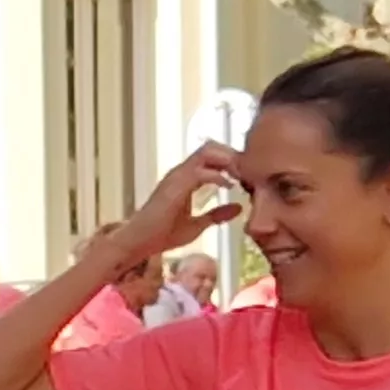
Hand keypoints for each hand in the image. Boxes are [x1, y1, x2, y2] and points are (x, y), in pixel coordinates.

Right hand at [107, 143, 245, 261]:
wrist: (139, 242)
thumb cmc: (162, 235)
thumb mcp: (198, 224)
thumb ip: (217, 214)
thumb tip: (239, 208)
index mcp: (186, 178)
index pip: (212, 156)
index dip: (231, 161)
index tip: (249, 174)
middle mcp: (181, 172)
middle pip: (212, 147)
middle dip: (232, 155)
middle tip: (250, 170)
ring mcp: (177, 176)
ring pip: (207, 152)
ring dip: (227, 161)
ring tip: (242, 175)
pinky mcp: (175, 185)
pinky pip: (200, 171)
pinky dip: (218, 175)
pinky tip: (229, 186)